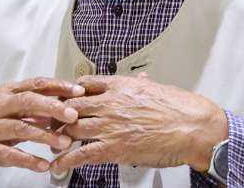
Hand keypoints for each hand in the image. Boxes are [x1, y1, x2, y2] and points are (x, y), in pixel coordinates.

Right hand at [0, 77, 83, 184]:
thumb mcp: (3, 110)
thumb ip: (30, 109)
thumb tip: (58, 108)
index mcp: (5, 94)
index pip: (35, 84)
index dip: (58, 86)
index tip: (78, 90)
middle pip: (28, 102)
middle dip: (53, 107)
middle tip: (73, 115)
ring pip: (21, 128)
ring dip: (45, 136)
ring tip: (64, 143)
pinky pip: (9, 154)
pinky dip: (28, 160)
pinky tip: (43, 165)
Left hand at [50, 74, 227, 174]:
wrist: (195, 127)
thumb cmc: (180, 108)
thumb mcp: (156, 88)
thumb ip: (141, 85)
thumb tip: (140, 79)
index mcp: (120, 86)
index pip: (83, 84)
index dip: (68, 92)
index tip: (61, 98)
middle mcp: (110, 103)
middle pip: (71, 106)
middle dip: (57, 114)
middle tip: (49, 121)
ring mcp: (110, 125)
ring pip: (71, 128)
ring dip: (58, 136)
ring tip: (49, 142)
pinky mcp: (114, 147)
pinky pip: (82, 153)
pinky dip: (65, 159)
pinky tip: (56, 164)